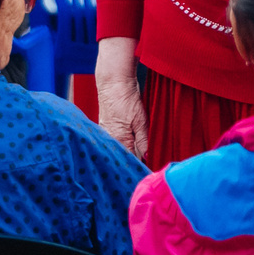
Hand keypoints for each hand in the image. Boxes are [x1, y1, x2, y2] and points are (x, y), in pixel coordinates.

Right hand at [94, 36, 145, 158]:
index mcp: (120, 139)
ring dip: (127, 153)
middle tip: (145, 167)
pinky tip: (129, 144)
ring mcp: (106, 132)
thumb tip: (147, 157)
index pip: (130, 159)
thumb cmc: (126, 98)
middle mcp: (110, 138)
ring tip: (138, 158)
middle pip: (123, 155)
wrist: (113, 82)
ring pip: (118, 148)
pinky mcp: (106, 126)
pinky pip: (115, 140)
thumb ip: (143, 141)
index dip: (139, 166)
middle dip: (132, 162)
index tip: (147, 172)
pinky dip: (122, 144)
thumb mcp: (140, 121)